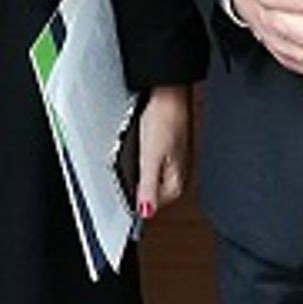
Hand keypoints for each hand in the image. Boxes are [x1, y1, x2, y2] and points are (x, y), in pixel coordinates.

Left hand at [133, 84, 192, 219]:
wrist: (169, 92)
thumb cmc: (165, 119)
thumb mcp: (150, 158)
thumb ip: (147, 186)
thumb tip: (145, 211)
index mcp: (178, 180)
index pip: (154, 204)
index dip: (137, 200)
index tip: (124, 195)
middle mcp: (178, 172)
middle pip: (153, 191)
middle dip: (138, 185)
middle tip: (126, 173)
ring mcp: (173, 160)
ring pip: (151, 176)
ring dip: (139, 171)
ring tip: (132, 157)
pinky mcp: (167, 147)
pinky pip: (151, 161)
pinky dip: (142, 158)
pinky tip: (137, 147)